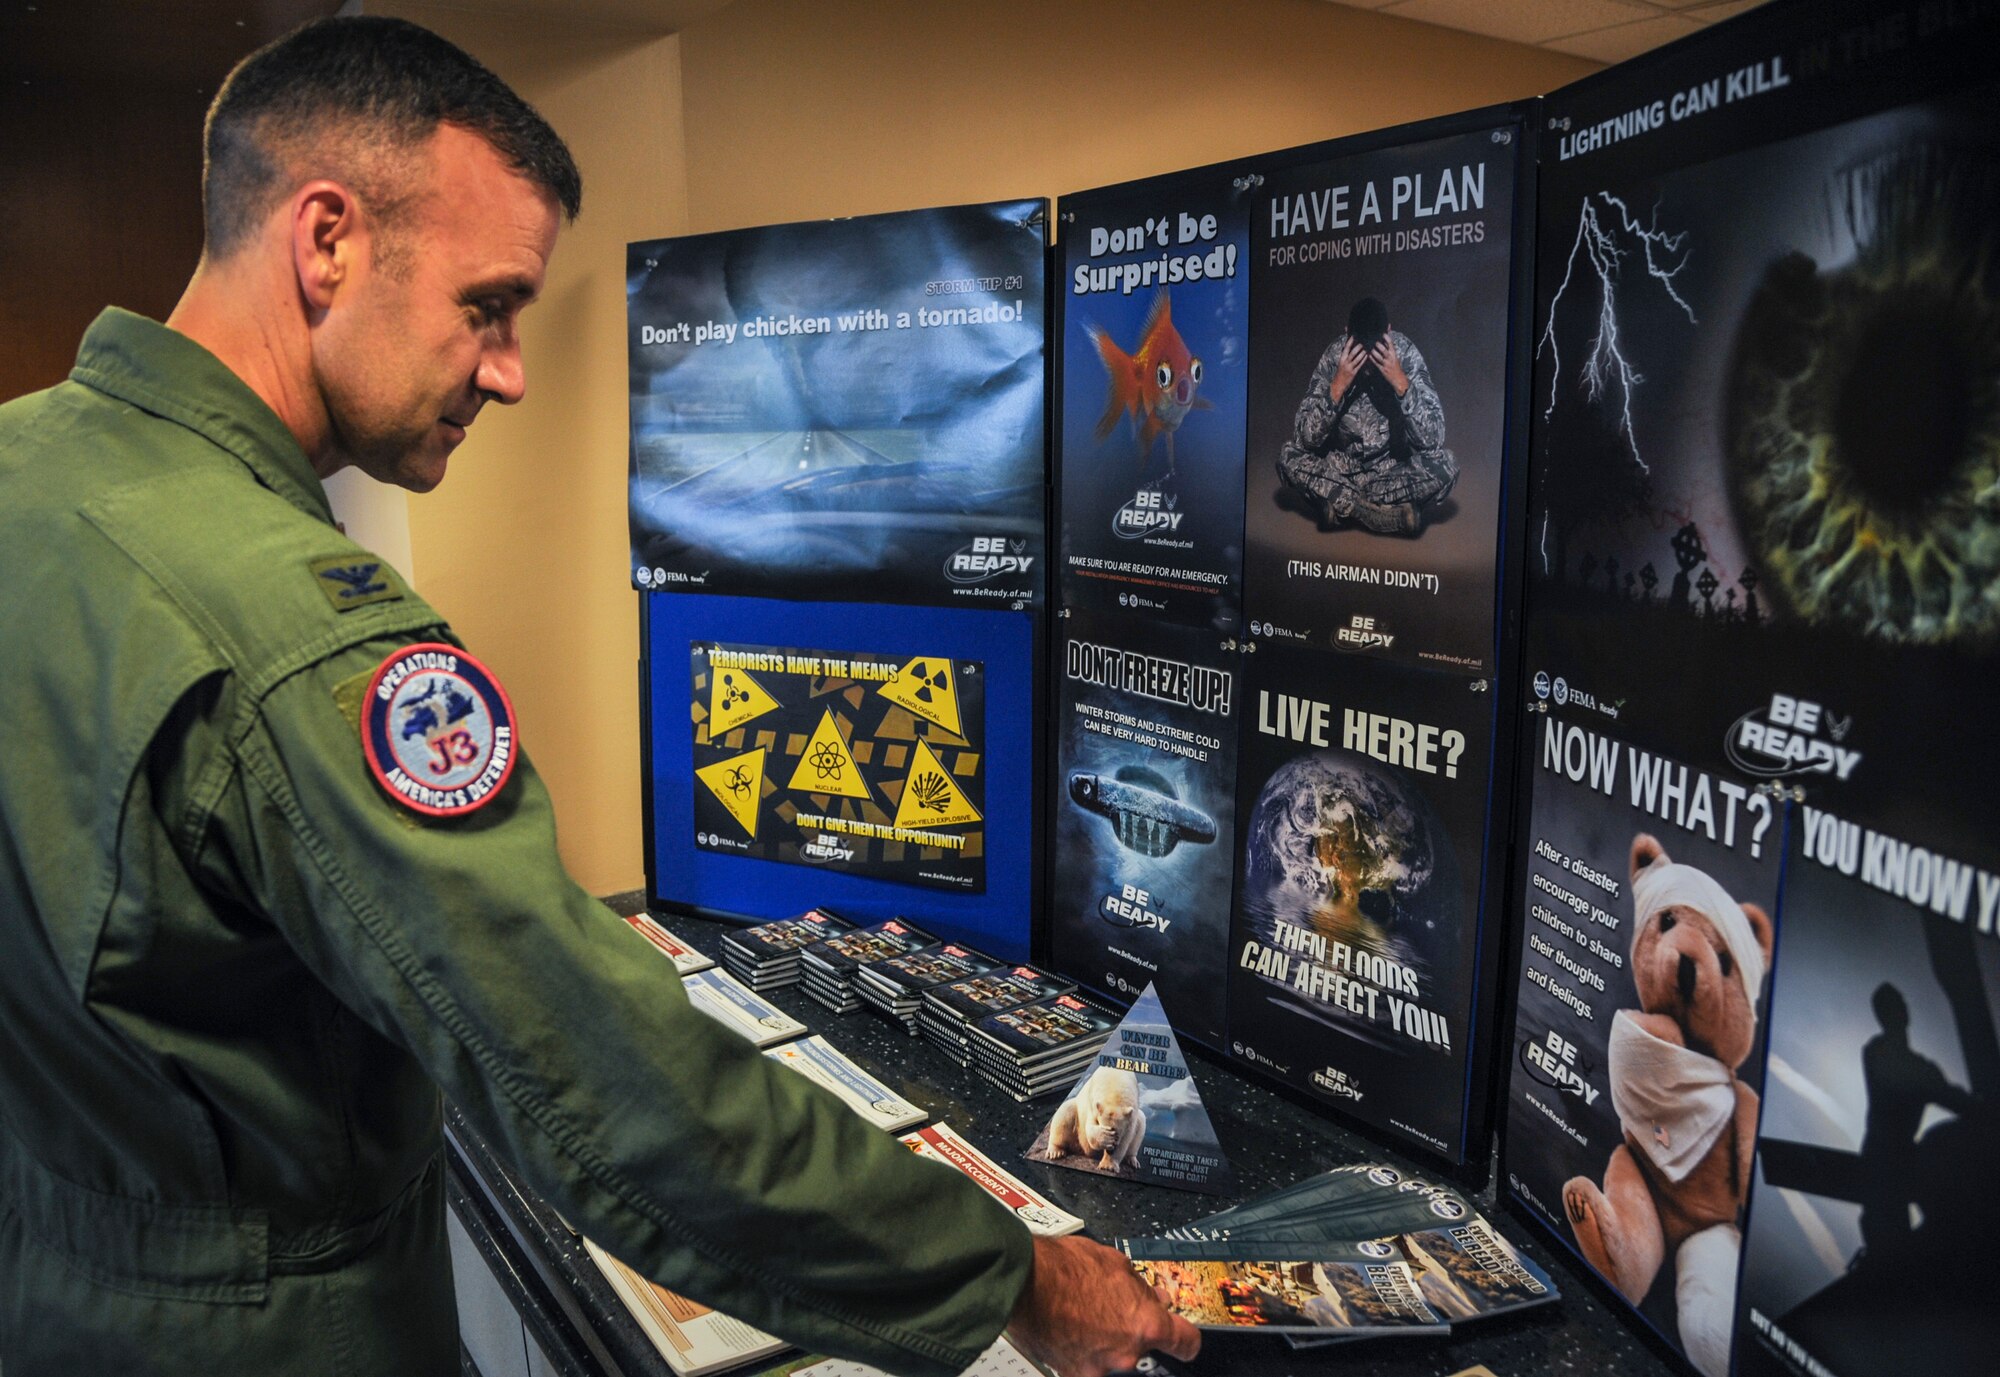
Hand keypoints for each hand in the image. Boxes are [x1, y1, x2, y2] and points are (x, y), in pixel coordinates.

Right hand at [1007, 1234, 1200, 1376]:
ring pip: (1113, 1357)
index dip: (1186, 1339)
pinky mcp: (1071, 1374)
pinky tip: (1070, 1326)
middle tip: (1114, 1310)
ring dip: (1106, 1340)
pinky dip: (1083, 1349)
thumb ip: (1140, 1288)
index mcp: (1145, 1324)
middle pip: (1144, 1348)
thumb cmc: (1063, 1268)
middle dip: (1133, 1330)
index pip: (1186, 1343)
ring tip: (1085, 1314)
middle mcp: (1126, 1354)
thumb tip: (1152, 1296)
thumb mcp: (1114, 1263)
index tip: (1184, 1339)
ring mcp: (1098, 1369)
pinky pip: (1087, 1362)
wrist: (1021, 1282)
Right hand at [1328, 338, 1366, 401]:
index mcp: (1341, 359)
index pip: (1346, 348)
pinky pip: (1359, 365)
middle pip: (1352, 352)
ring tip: (1367, 348)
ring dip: (1362, 353)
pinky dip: (1363, 360)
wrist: (1338, 385)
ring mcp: (1349, 367)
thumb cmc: (1340, 374)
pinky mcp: (1353, 373)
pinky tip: (1367, 356)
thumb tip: (1350, 349)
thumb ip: (1345, 357)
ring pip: (1357, 358)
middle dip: (1358, 346)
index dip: (1350, 341)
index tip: (1354, 336)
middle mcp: (1345, 362)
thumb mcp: (1341, 364)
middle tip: (1363, 342)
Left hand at [1370, 337, 1408, 395]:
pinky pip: (1376, 363)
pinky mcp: (1382, 369)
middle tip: (1372, 341)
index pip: (1390, 343)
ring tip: (1369, 348)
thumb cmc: (1395, 365)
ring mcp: (1386, 364)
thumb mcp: (1395, 355)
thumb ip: (1389, 347)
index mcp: (1394, 353)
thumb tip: (1386, 336)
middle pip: (1383, 349)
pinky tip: (1368, 355)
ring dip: (1373, 352)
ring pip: (1379, 356)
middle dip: (1378, 345)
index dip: (1386, 337)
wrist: (1398, 378)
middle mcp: (1390, 358)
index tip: (1381, 333)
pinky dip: (1371, 359)